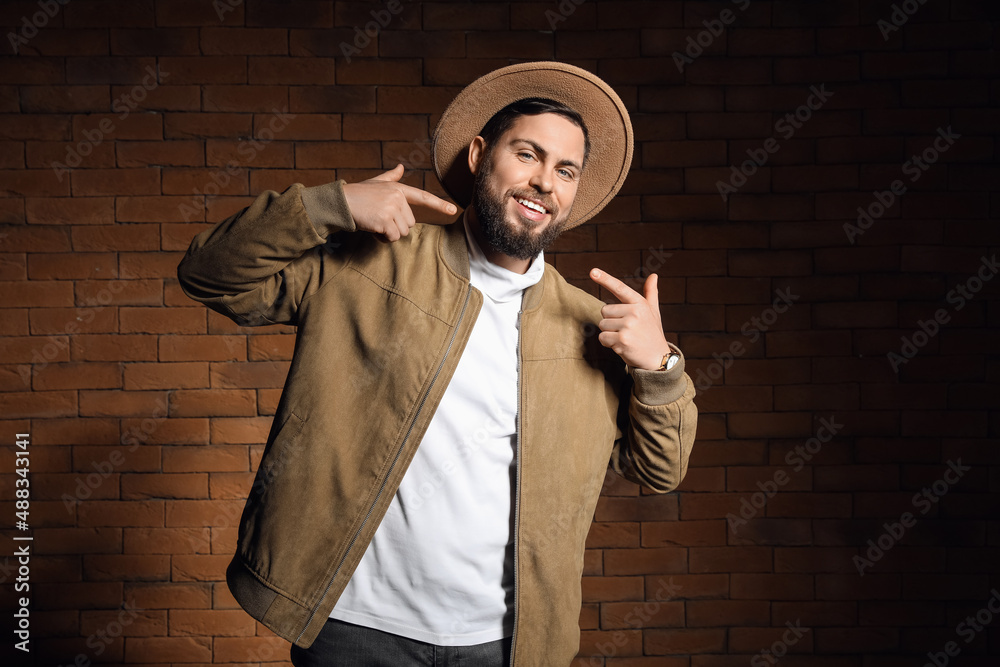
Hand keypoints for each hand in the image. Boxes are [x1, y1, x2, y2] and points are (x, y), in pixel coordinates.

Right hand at [342, 164, 457, 241]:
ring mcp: (391, 208)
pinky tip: (372, 228)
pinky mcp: (384, 220)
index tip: (453, 210)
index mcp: (398, 188)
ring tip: (375, 222)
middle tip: (380, 219)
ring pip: (402, 232)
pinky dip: (382, 238)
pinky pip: (392, 237)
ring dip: (389, 233)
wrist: (341, 202)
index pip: (423, 197)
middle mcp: (397, 197)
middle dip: (396, 226)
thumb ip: (390, 177)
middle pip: (410, 223)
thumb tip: (401, 167)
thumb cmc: (358, 194)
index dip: (439, 204)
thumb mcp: (376, 183)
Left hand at [590, 268, 669, 370]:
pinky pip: (602, 337)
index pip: (620, 288)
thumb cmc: (652, 333)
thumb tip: (654, 275)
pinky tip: (622, 346)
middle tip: (626, 330)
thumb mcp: (653, 311)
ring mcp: (628, 326)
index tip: (592, 271)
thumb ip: (651, 293)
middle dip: (610, 321)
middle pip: (604, 310)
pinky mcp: (622, 339)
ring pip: (602, 325)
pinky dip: (608, 343)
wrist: (658, 358)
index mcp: (640, 303)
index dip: (605, 279)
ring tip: (625, 338)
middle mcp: (634, 312)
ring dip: (609, 333)